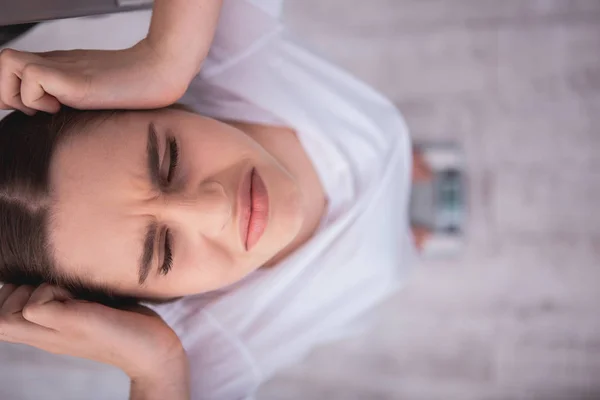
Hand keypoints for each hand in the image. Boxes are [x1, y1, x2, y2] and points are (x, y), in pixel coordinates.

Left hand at [0, 39, 187, 114]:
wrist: (163, 72)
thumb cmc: (143, 88)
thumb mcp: (102, 93)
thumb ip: (81, 98)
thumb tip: (67, 115)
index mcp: (64, 66)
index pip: (17, 68)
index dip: (15, 89)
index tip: (39, 109)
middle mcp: (58, 62)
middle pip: (5, 61)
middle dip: (10, 90)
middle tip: (40, 107)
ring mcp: (64, 68)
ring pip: (8, 64)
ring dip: (20, 92)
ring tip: (51, 106)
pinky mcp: (72, 78)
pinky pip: (33, 79)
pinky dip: (39, 98)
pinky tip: (65, 106)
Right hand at [0, 283, 185, 378]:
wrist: (155, 351)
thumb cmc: (128, 322)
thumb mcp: (93, 303)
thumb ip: (72, 292)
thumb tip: (64, 260)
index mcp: (47, 329)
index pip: (1, 313)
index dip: (11, 291)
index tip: (47, 283)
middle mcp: (45, 335)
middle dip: (14, 289)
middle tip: (55, 285)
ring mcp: (57, 334)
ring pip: (3, 315)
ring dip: (30, 289)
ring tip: (67, 290)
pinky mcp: (74, 326)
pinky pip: (33, 306)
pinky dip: (51, 290)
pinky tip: (80, 295)